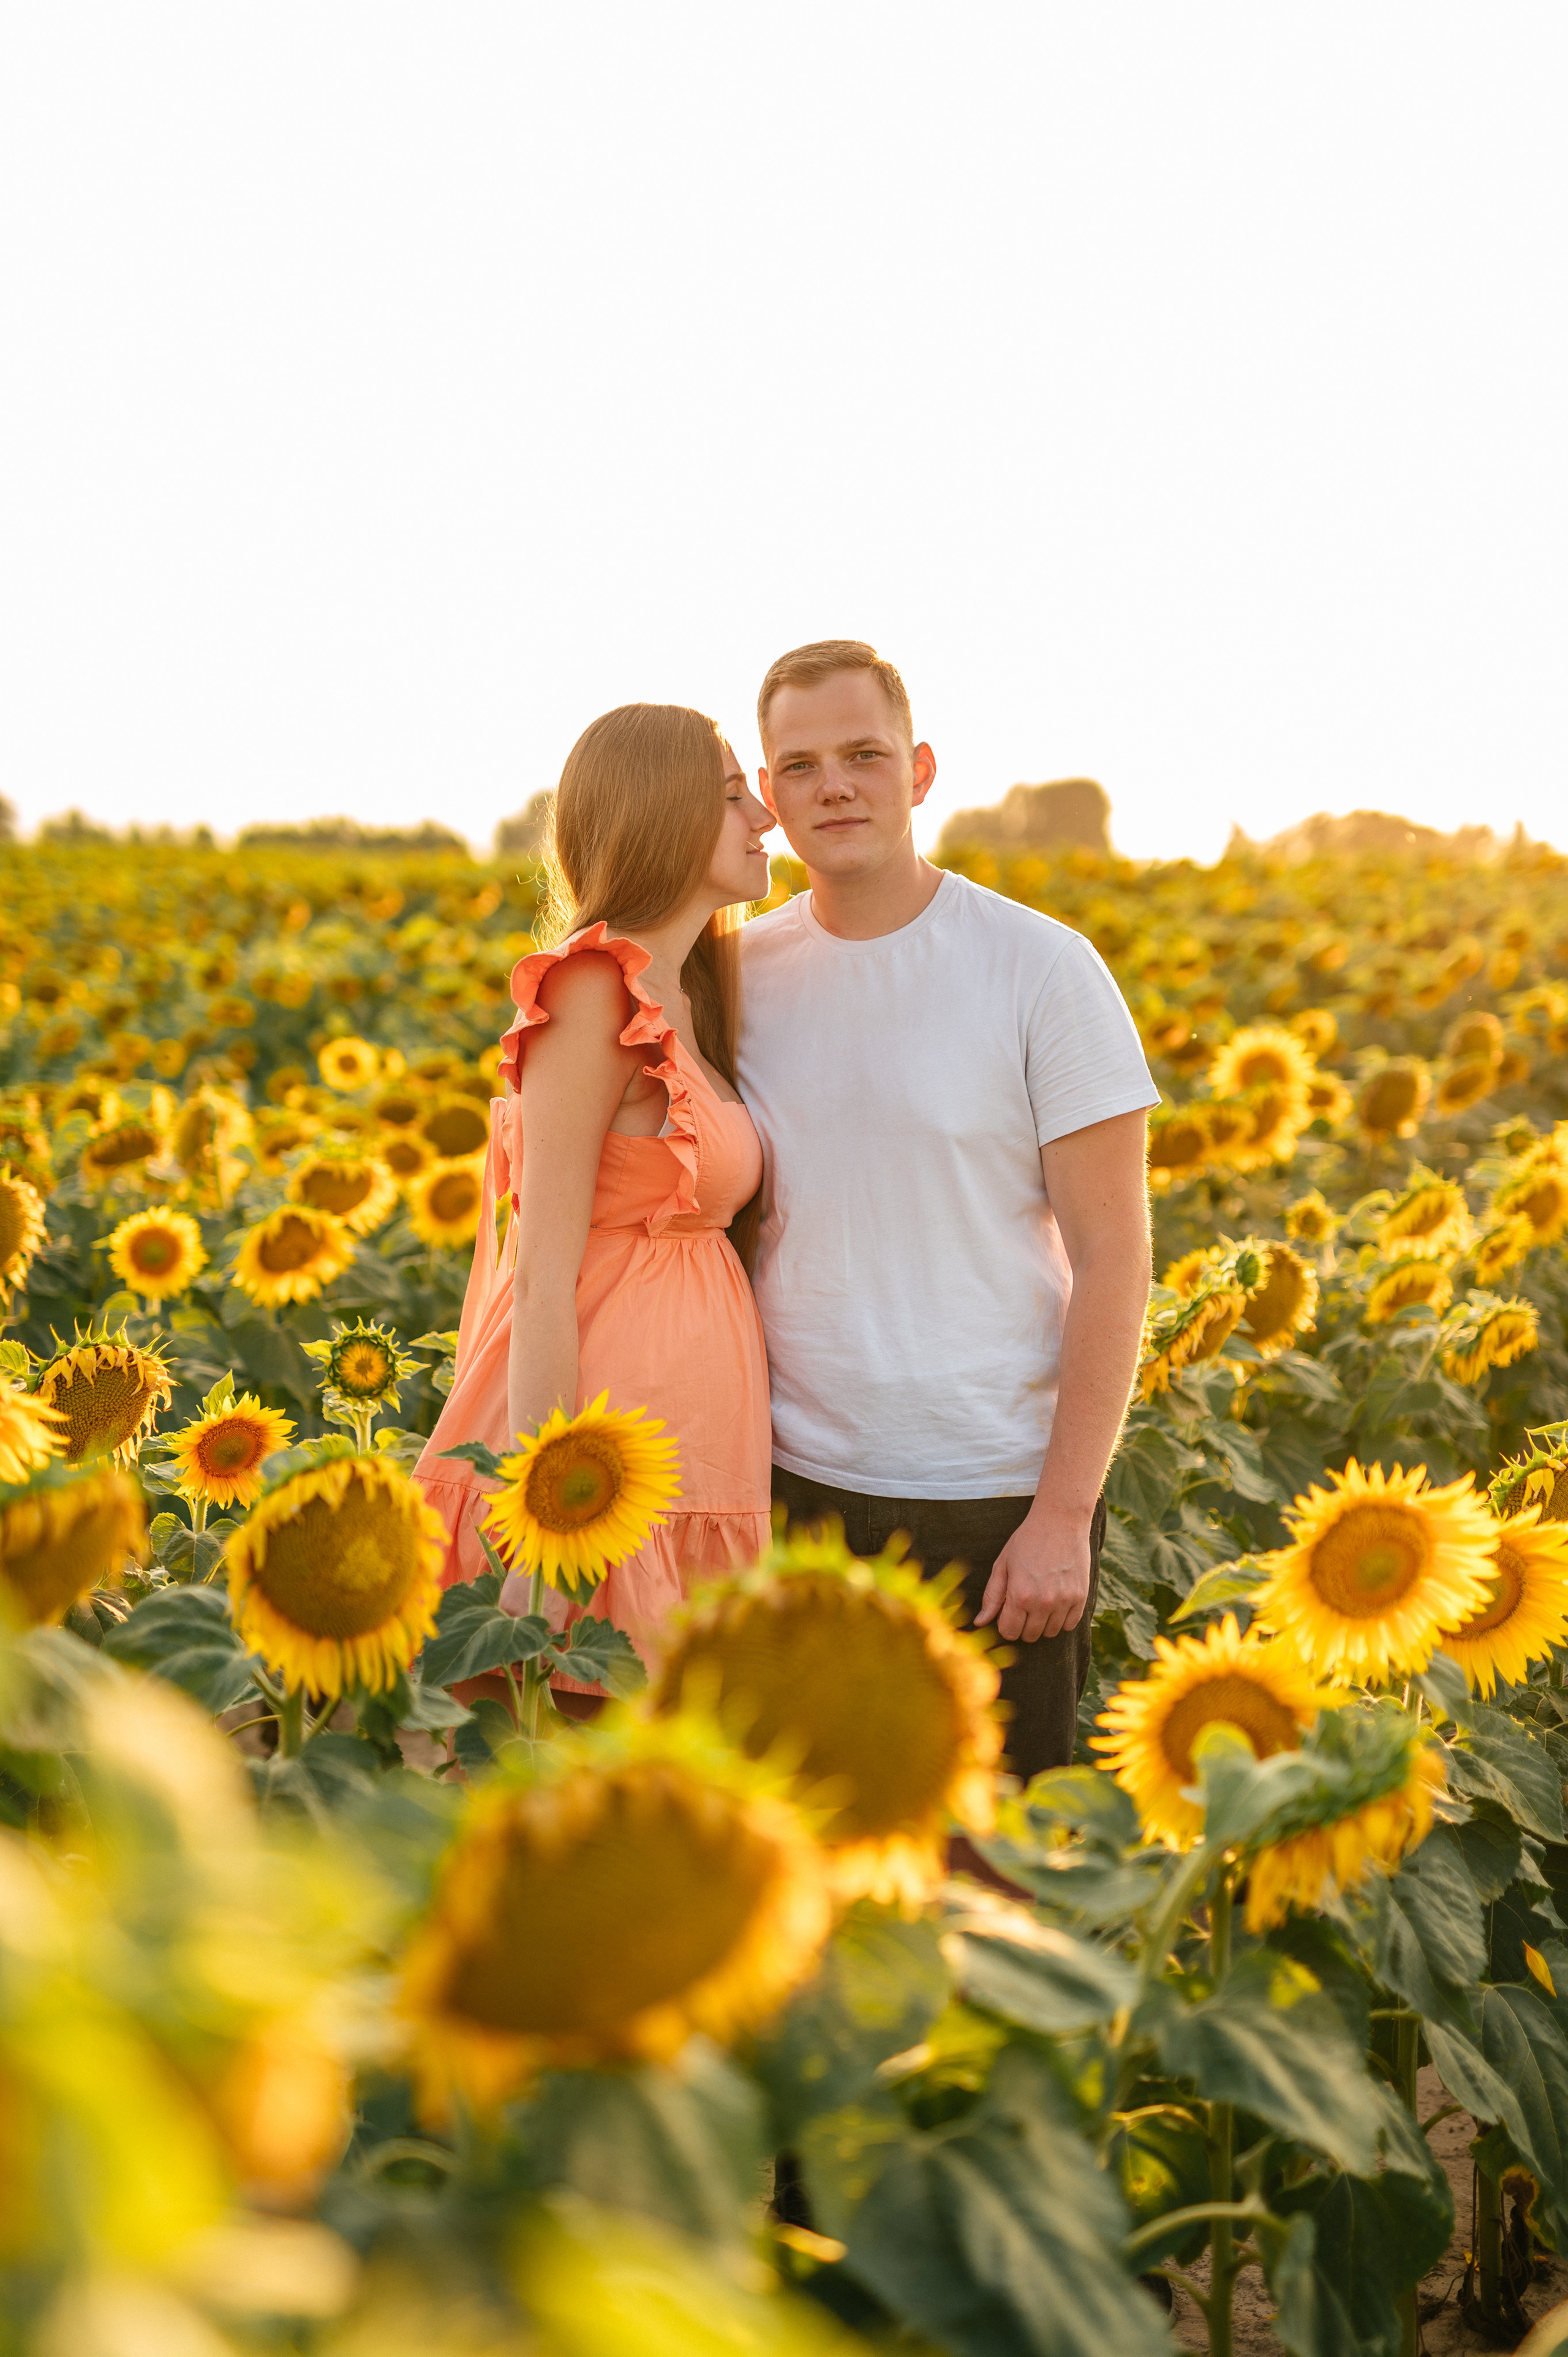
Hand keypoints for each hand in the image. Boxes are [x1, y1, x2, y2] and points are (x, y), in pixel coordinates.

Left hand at [975, 1507, 1092, 1644]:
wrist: (1060, 1521)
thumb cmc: (1027, 1541)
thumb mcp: (1003, 1565)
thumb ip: (992, 1596)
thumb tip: (980, 1622)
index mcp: (1020, 1595)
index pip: (1010, 1632)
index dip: (1006, 1626)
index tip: (1008, 1614)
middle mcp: (1043, 1602)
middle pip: (1030, 1636)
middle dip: (1023, 1626)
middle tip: (1024, 1607)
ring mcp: (1064, 1601)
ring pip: (1051, 1633)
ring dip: (1043, 1623)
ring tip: (1040, 1602)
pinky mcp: (1081, 1597)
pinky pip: (1070, 1625)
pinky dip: (1062, 1620)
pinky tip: (1056, 1603)